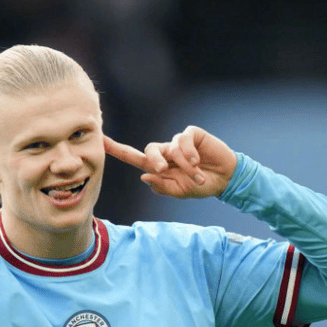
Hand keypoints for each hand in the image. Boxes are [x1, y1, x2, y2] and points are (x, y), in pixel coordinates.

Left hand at [104, 126, 237, 198]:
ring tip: (197, 176)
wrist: (226, 179)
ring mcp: (178, 142)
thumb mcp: (181, 191)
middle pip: (149, 150)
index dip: (116, 149)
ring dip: (184, 165)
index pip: (133, 156)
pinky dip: (189, 152)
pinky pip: (183, 139)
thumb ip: (162, 186)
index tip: (100, 141)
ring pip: (170, 148)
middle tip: (164, 169)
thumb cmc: (201, 185)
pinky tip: (198, 161)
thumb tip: (143, 176)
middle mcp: (166, 152)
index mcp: (159, 167)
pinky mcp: (192, 135)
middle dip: (154, 160)